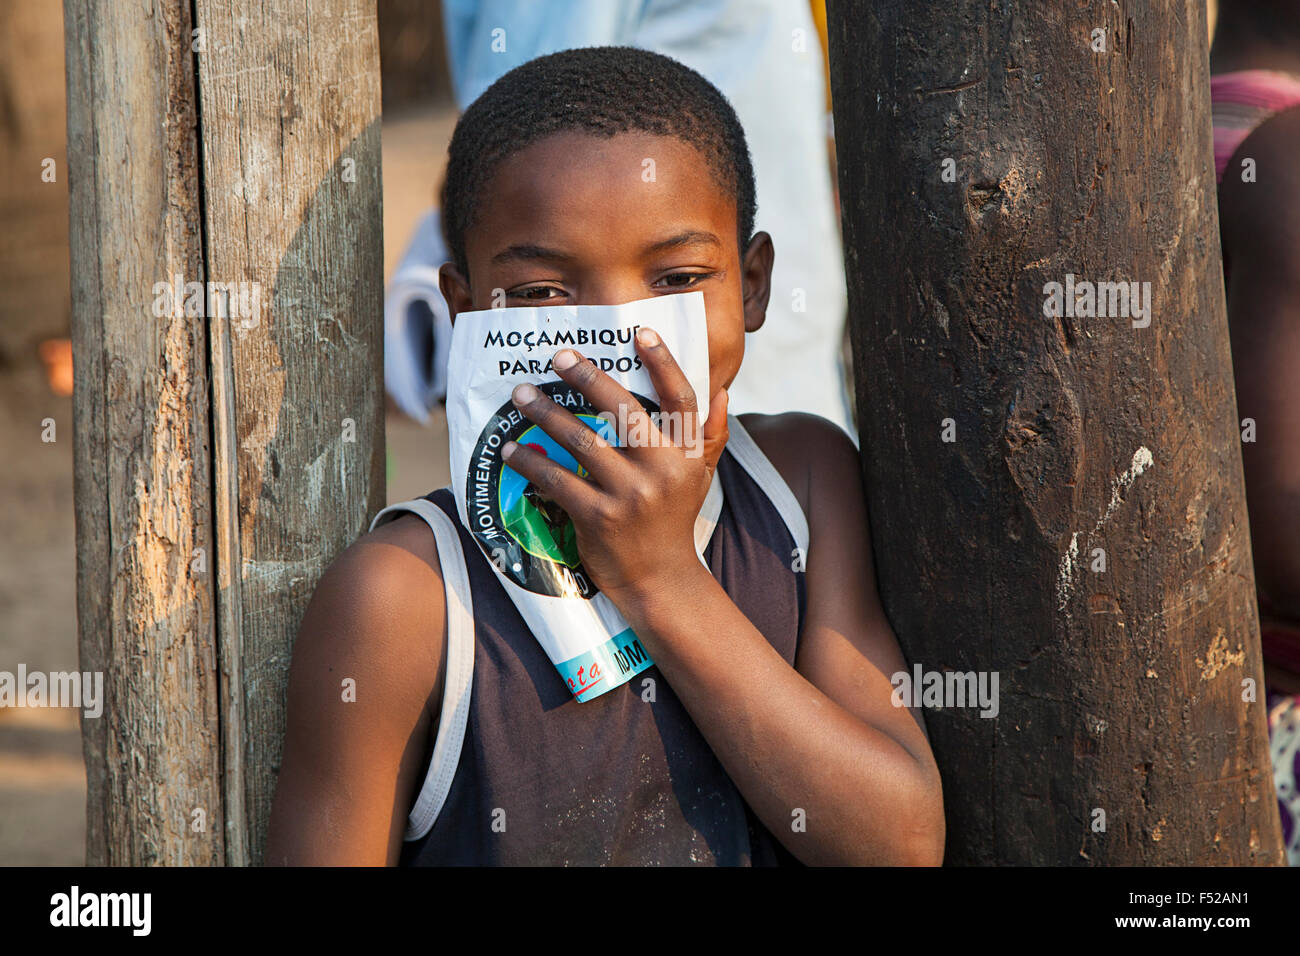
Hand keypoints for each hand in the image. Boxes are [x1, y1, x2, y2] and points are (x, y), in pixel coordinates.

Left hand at [500, 327, 729, 604]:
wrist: (661, 582)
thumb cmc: (674, 523)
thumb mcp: (699, 478)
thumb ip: (710, 435)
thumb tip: (721, 391)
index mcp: (685, 456)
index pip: (681, 400)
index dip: (663, 363)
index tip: (640, 332)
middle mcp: (661, 471)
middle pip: (624, 412)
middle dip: (588, 378)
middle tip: (559, 356)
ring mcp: (630, 495)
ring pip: (583, 442)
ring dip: (547, 414)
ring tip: (521, 394)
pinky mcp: (599, 518)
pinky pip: (559, 481)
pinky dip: (532, 463)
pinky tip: (512, 449)